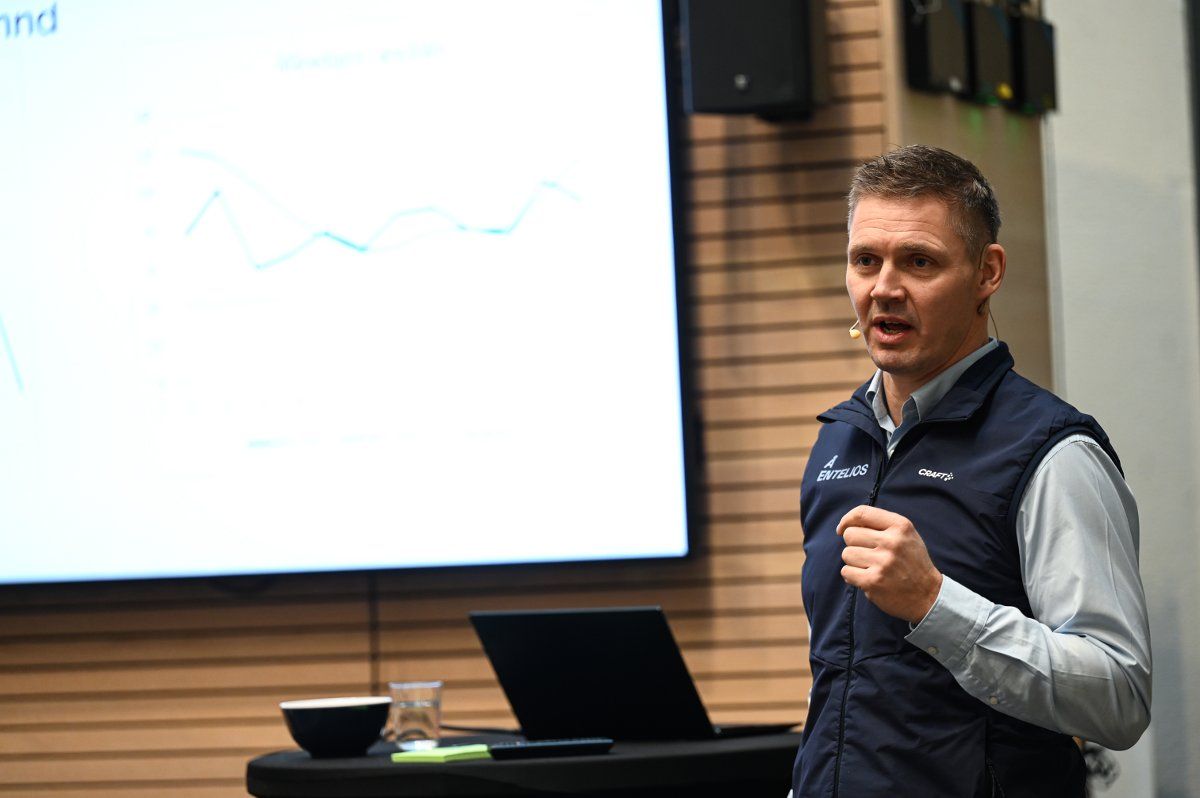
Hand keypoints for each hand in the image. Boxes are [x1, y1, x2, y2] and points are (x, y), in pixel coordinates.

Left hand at [837, 505, 942, 623]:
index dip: (846, 520)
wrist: (928, 595)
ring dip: (854, 562)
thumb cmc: (911, 562)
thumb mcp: (905, 536)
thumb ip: (881, 525)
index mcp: (901, 526)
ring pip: (847, 553)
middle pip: (850, 534)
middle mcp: (892, 542)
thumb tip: (846, 525)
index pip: (862, 513)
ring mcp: (883, 562)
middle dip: (854, 544)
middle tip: (867, 554)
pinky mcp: (874, 581)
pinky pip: (846, 572)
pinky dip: (852, 576)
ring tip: (871, 567)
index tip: (842, 529)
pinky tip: (867, 578)